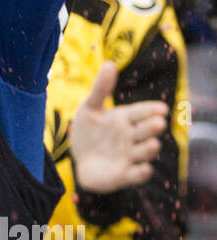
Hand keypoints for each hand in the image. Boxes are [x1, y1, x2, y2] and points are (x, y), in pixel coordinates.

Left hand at [68, 61, 169, 193]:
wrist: (78, 158)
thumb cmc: (88, 131)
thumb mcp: (89, 107)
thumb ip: (100, 88)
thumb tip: (110, 64)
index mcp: (125, 118)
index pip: (142, 112)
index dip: (152, 110)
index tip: (161, 109)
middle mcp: (131, 137)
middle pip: (146, 131)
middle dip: (152, 127)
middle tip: (159, 122)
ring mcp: (129, 156)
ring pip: (144, 152)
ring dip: (149, 149)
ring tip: (153, 144)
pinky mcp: (123, 175)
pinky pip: (135, 175)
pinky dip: (141, 173)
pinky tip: (143, 168)